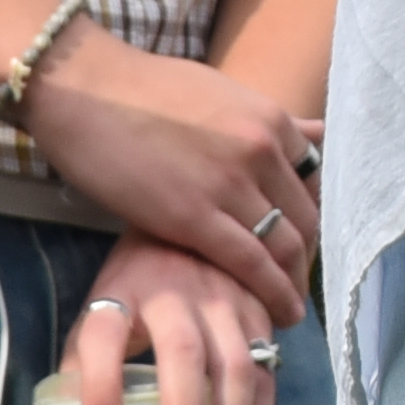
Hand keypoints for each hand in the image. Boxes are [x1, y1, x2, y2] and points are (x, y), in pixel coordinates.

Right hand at [16, 27, 319, 327]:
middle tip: (297, 285)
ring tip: (290, 310)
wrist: (86, 90)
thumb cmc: (143, 89)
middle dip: (306, 258)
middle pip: (306, 217)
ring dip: (293, 284)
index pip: (316, 181)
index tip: (304, 243)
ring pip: (285, 245)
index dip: (312, 218)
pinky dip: (271, 293)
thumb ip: (268, 121)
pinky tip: (275, 315)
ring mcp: (231, 183)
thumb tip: (319, 130)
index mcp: (270, 117)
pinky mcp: (193, 216)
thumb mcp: (222, 93)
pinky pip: (250, 263)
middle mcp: (262, 149)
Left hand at [61, 234, 286, 404]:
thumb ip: (84, 367)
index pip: (103, 331)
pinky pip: (267, 371)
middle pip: (181, 350)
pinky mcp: (261, 311)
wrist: (193, 222)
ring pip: (236, 363)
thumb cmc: (136, 282)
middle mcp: (176, 292)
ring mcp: (226, 299)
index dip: (99, 379)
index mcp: (123, 290)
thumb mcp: (101, 308)